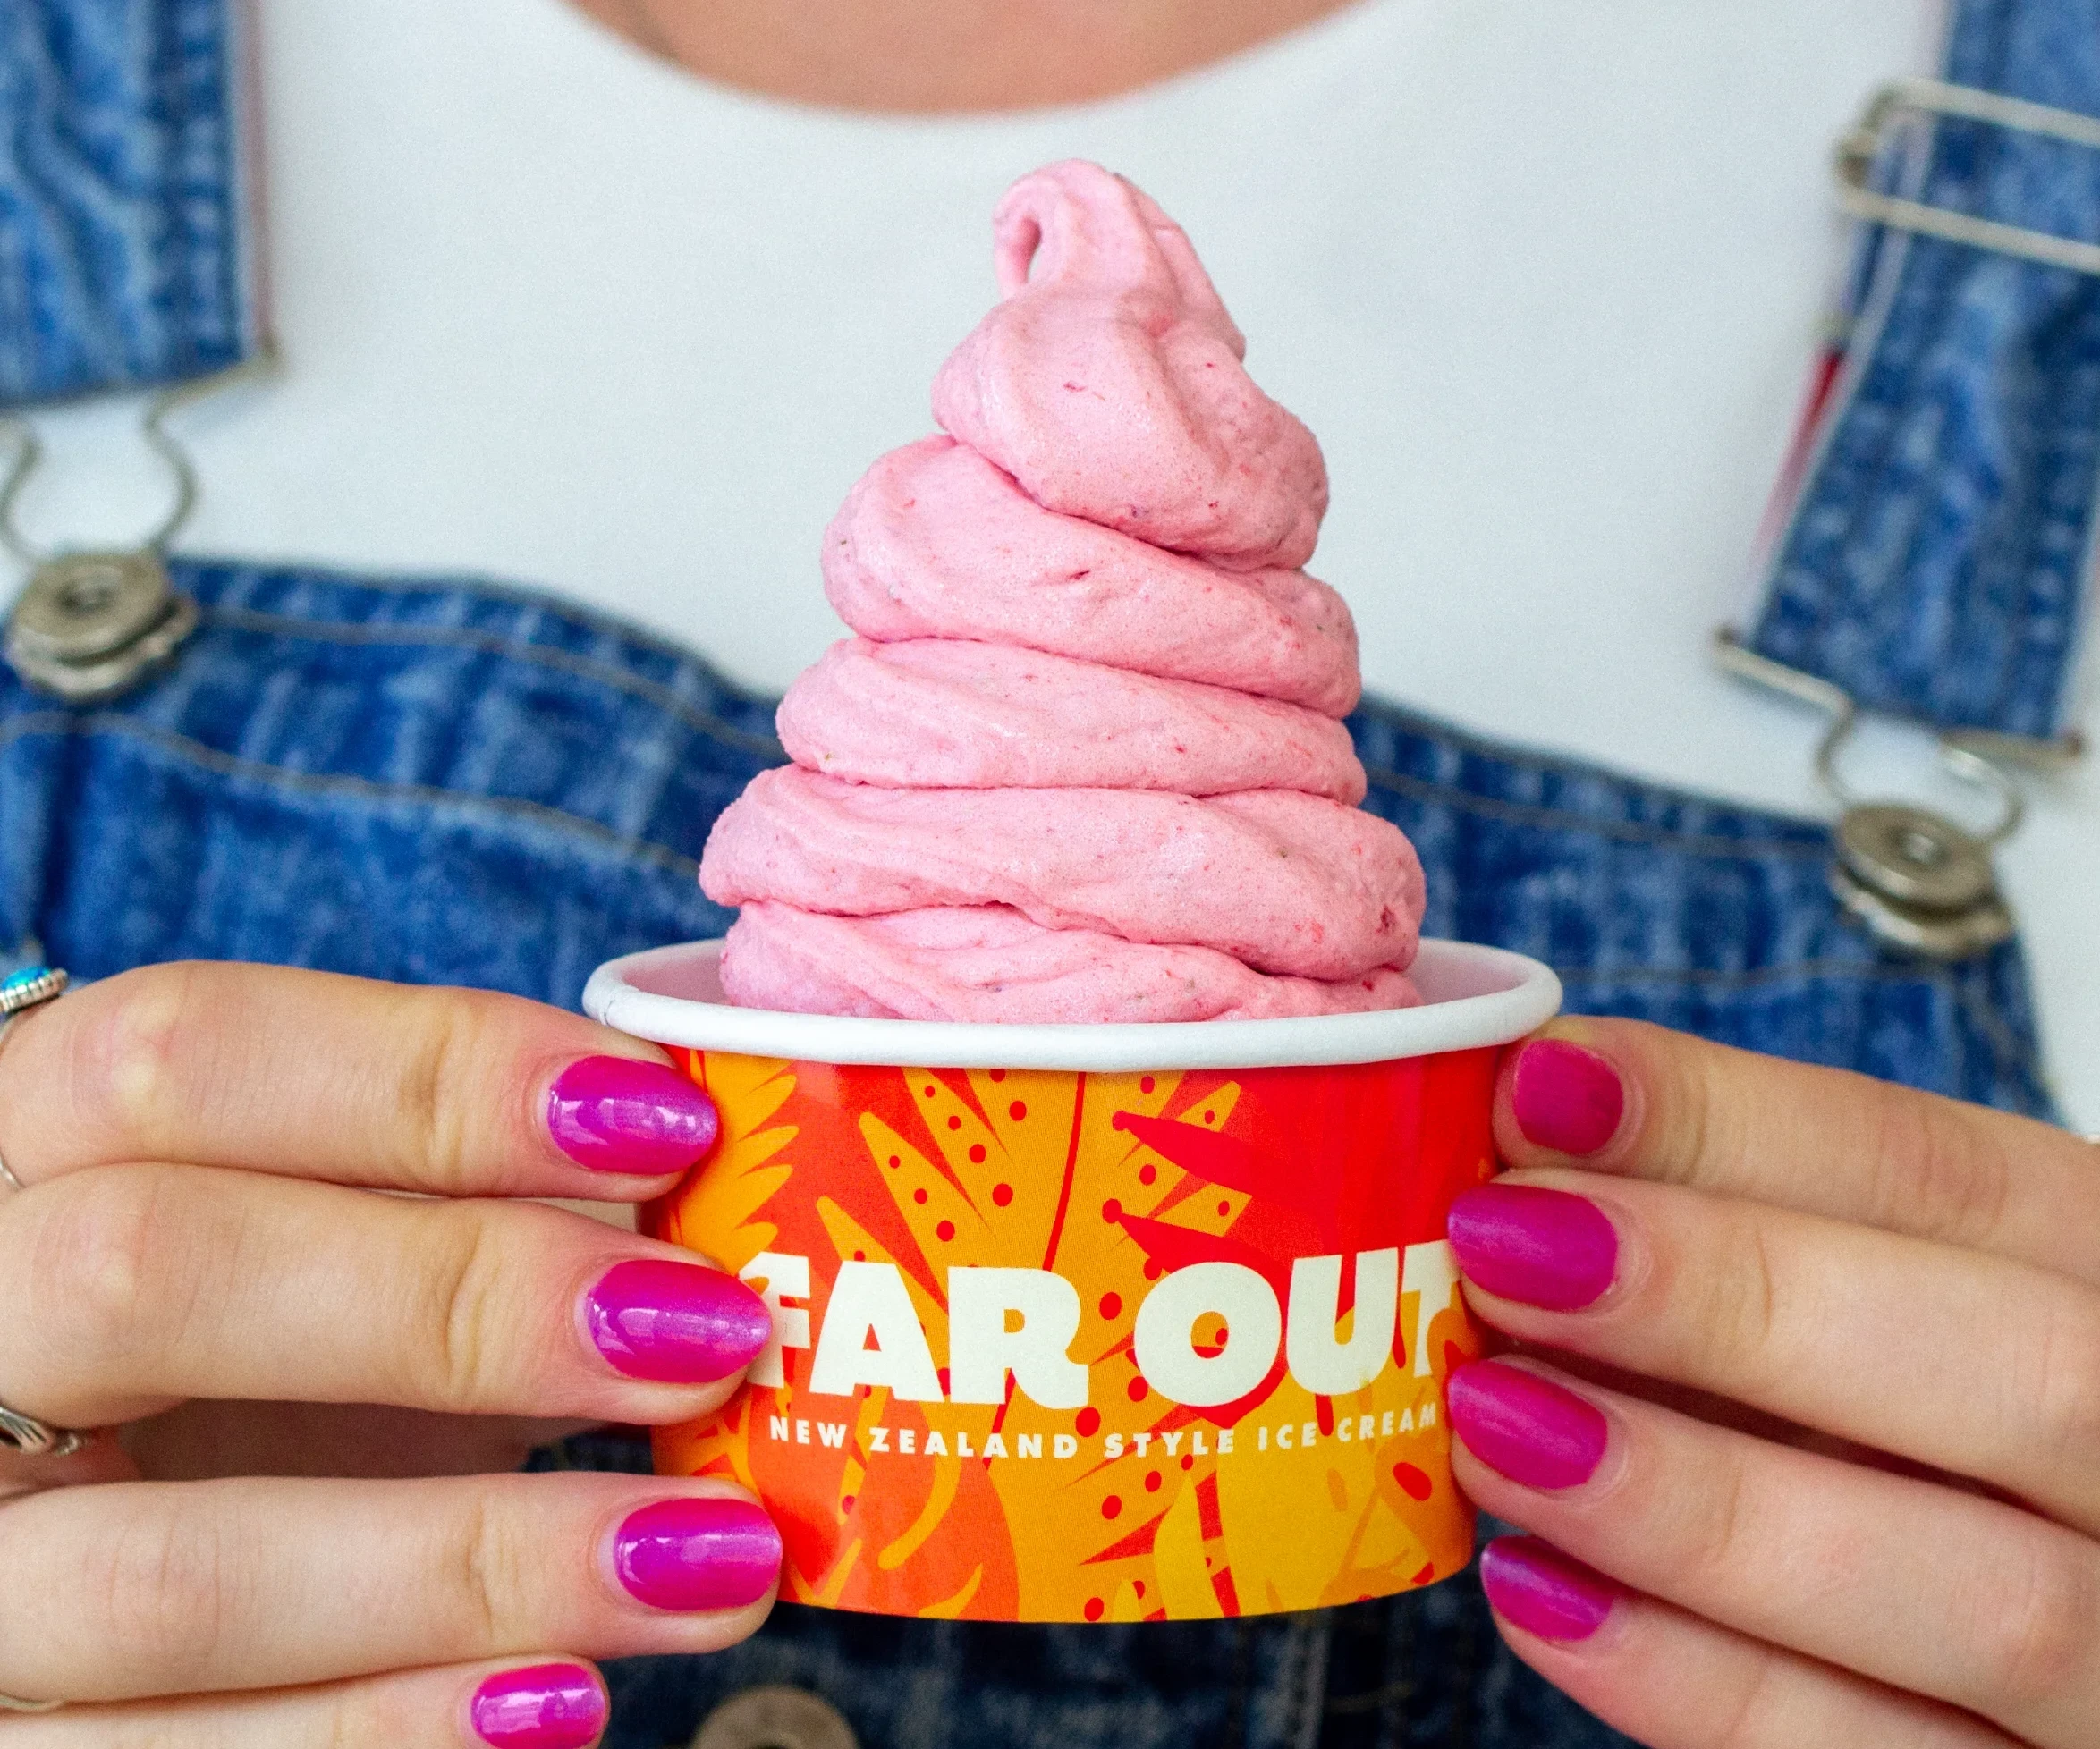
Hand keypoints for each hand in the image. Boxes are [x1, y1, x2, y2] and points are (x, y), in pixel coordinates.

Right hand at [0, 963, 779, 1746]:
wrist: (110, 1512)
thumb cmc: (274, 1339)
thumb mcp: (352, 1235)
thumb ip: (489, 1197)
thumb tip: (709, 1205)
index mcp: (29, 1139)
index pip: (184, 1055)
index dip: (431, 1078)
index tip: (666, 1125)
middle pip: (148, 1272)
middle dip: (459, 1300)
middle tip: (710, 1335)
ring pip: (168, 1572)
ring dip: (480, 1564)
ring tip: (715, 1557)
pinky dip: (383, 1737)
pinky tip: (565, 1704)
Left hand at [1445, 1021, 2099, 1747]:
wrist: (2030, 1617)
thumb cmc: (1898, 1411)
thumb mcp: (1857, 1291)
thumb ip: (1736, 1216)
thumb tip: (1518, 1120)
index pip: (1956, 1178)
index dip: (1738, 1124)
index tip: (1542, 1087)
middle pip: (2019, 1369)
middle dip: (1734, 1297)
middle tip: (1502, 1248)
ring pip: (1987, 1597)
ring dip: (1701, 1501)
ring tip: (1494, 1422)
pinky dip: (1702, 1684)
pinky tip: (1537, 1590)